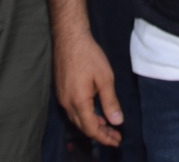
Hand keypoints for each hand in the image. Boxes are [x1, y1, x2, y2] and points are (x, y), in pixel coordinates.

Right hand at [54, 28, 122, 146]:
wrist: (69, 38)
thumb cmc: (88, 55)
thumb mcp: (105, 78)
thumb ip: (110, 102)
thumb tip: (117, 122)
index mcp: (78, 101)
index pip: (91, 129)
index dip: (104, 138)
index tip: (117, 141)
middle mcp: (67, 103)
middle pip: (83, 127)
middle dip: (100, 134)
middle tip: (115, 136)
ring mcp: (62, 97)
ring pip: (77, 120)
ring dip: (92, 125)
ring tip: (108, 127)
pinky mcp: (61, 91)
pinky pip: (73, 111)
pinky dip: (85, 116)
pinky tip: (95, 112)